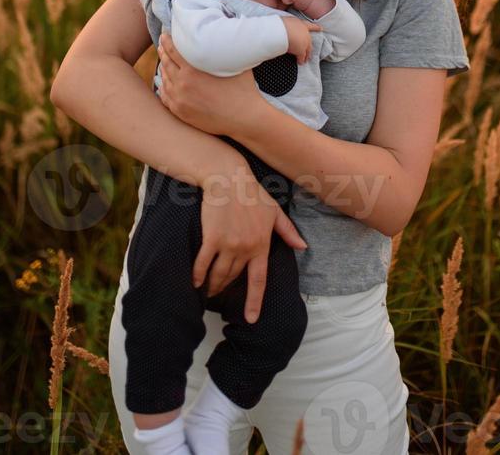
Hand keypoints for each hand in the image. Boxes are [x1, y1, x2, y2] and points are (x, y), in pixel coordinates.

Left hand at [157, 33, 261, 135]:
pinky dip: (163, 87)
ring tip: (164, 62)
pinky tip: (164, 82)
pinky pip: (165, 96)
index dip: (167, 41)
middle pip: (166, 64)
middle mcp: (183, 84)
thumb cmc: (243, 88)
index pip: (173, 50)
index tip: (164, 35)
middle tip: (161, 45)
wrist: (244, 118)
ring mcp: (180, 100)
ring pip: (164, 80)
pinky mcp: (181, 112)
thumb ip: (225, 47)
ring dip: (163, 69)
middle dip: (163, 53)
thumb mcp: (234, 63)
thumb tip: (226, 29)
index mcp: (193, 70)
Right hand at [194, 162, 307, 321]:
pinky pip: (204, 263)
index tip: (252, 320)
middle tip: (221, 294)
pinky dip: (198, 275)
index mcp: (261, 245)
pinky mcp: (212, 238)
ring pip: (219, 274)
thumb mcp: (275, 212)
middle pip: (234, 278)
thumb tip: (303, 247)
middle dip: (227, 289)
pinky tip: (196, 283)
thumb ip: (288, 232)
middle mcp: (246, 248)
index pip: (259, 280)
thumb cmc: (253, 194)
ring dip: (213, 286)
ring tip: (209, 291)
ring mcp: (228, 244)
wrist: (229, 179)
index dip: (255, 302)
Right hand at [281, 16, 321, 64]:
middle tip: (309, 50)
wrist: (283, 30)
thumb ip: (288, 24)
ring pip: (307, 50)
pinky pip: (301, 57)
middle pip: (309, 41)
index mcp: (302, 25)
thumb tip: (284, 26)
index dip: (316, 27)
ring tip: (306, 59)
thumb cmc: (282, 24)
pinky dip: (301, 60)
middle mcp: (305, 33)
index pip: (311, 26)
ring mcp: (305, 42)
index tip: (321, 28)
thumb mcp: (286, 21)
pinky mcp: (301, 51)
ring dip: (307, 55)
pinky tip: (300, 62)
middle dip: (309, 46)